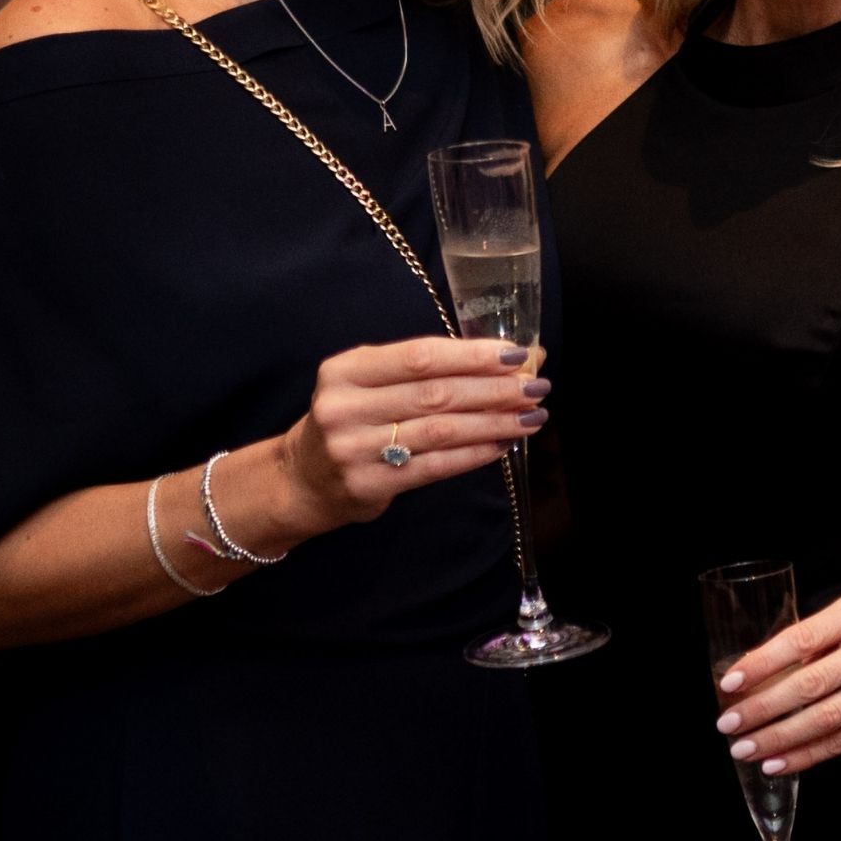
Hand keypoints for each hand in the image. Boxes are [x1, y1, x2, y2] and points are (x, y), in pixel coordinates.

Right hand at [272, 335, 546, 533]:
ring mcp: (353, 449)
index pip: (419, 356)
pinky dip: (475, 453)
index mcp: (345, 370)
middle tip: (537, 387)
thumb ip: (427, 369)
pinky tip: (503, 445)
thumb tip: (513, 358)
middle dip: (495, 389)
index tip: (519, 355)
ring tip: (532, 417)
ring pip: (441, 430)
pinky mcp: (368, 485)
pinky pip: (435, 466)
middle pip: (436, 393)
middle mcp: (344, 407)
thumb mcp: (371, 383)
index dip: (473, 355)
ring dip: (495, 422)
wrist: (303, 479)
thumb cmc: (352, 419)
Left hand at [717, 583, 840, 776]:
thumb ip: (817, 636)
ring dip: (780, 738)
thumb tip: (763, 671)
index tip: (731, 681)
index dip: (764, 662)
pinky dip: (808, 754)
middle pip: (812, 684)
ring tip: (745, 748)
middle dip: (765, 708)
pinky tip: (779, 762)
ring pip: (827, 719)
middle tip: (729, 723)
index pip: (804, 640)